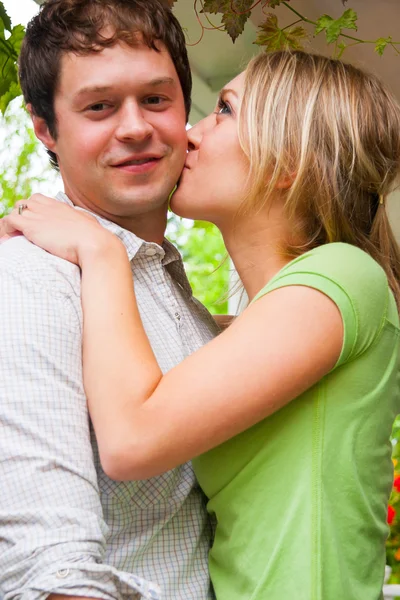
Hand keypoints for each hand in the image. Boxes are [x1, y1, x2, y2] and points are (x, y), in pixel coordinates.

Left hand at [0, 194, 115, 264]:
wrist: (94, 243)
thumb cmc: (96, 238)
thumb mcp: (89, 224)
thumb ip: (83, 221)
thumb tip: (88, 222)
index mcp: (61, 206)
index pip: (38, 199)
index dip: (33, 210)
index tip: (34, 224)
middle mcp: (48, 207)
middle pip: (24, 203)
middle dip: (21, 216)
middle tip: (23, 233)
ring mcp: (39, 215)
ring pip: (14, 211)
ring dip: (12, 224)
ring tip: (14, 238)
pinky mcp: (31, 226)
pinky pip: (9, 220)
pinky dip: (5, 229)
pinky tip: (9, 240)